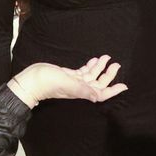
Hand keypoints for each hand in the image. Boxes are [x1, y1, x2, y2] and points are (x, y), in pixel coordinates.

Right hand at [10, 56, 127, 106]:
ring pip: (91, 76)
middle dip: (108, 74)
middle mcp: (79, 88)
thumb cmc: (48, 82)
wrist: (31, 80)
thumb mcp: (66, 84)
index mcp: (81, 92)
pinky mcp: (68, 75)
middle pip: (98, 83)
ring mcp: (74, 82)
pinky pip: (83, 71)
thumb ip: (81, 90)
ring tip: (107, 58)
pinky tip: (94, 60)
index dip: (113, 91)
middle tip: (116, 64)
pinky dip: (90, 66)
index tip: (124, 85)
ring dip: (100, 67)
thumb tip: (96, 97)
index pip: (101, 93)